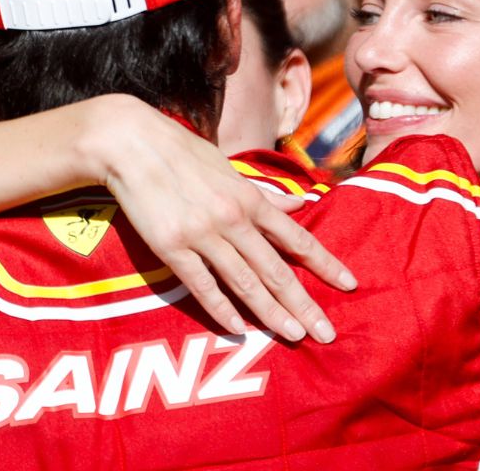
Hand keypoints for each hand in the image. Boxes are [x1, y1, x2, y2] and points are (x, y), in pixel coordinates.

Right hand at [88, 96, 356, 342]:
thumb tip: (302, 203)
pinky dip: (221, 308)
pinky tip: (239, 328)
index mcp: (250, 199)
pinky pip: (202, 285)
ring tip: (294, 334)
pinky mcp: (172, 247)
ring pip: (244, 282)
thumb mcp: (230, 168)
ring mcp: (202, 235)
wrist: (131, 145)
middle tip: (327, 332)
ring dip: (271, 312)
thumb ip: (266, 193)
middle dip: (304, 303)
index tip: (348, 284)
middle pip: (276, 269)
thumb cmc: (182, 152)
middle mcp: (232, 220)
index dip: (324, 263)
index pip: (296, 238)